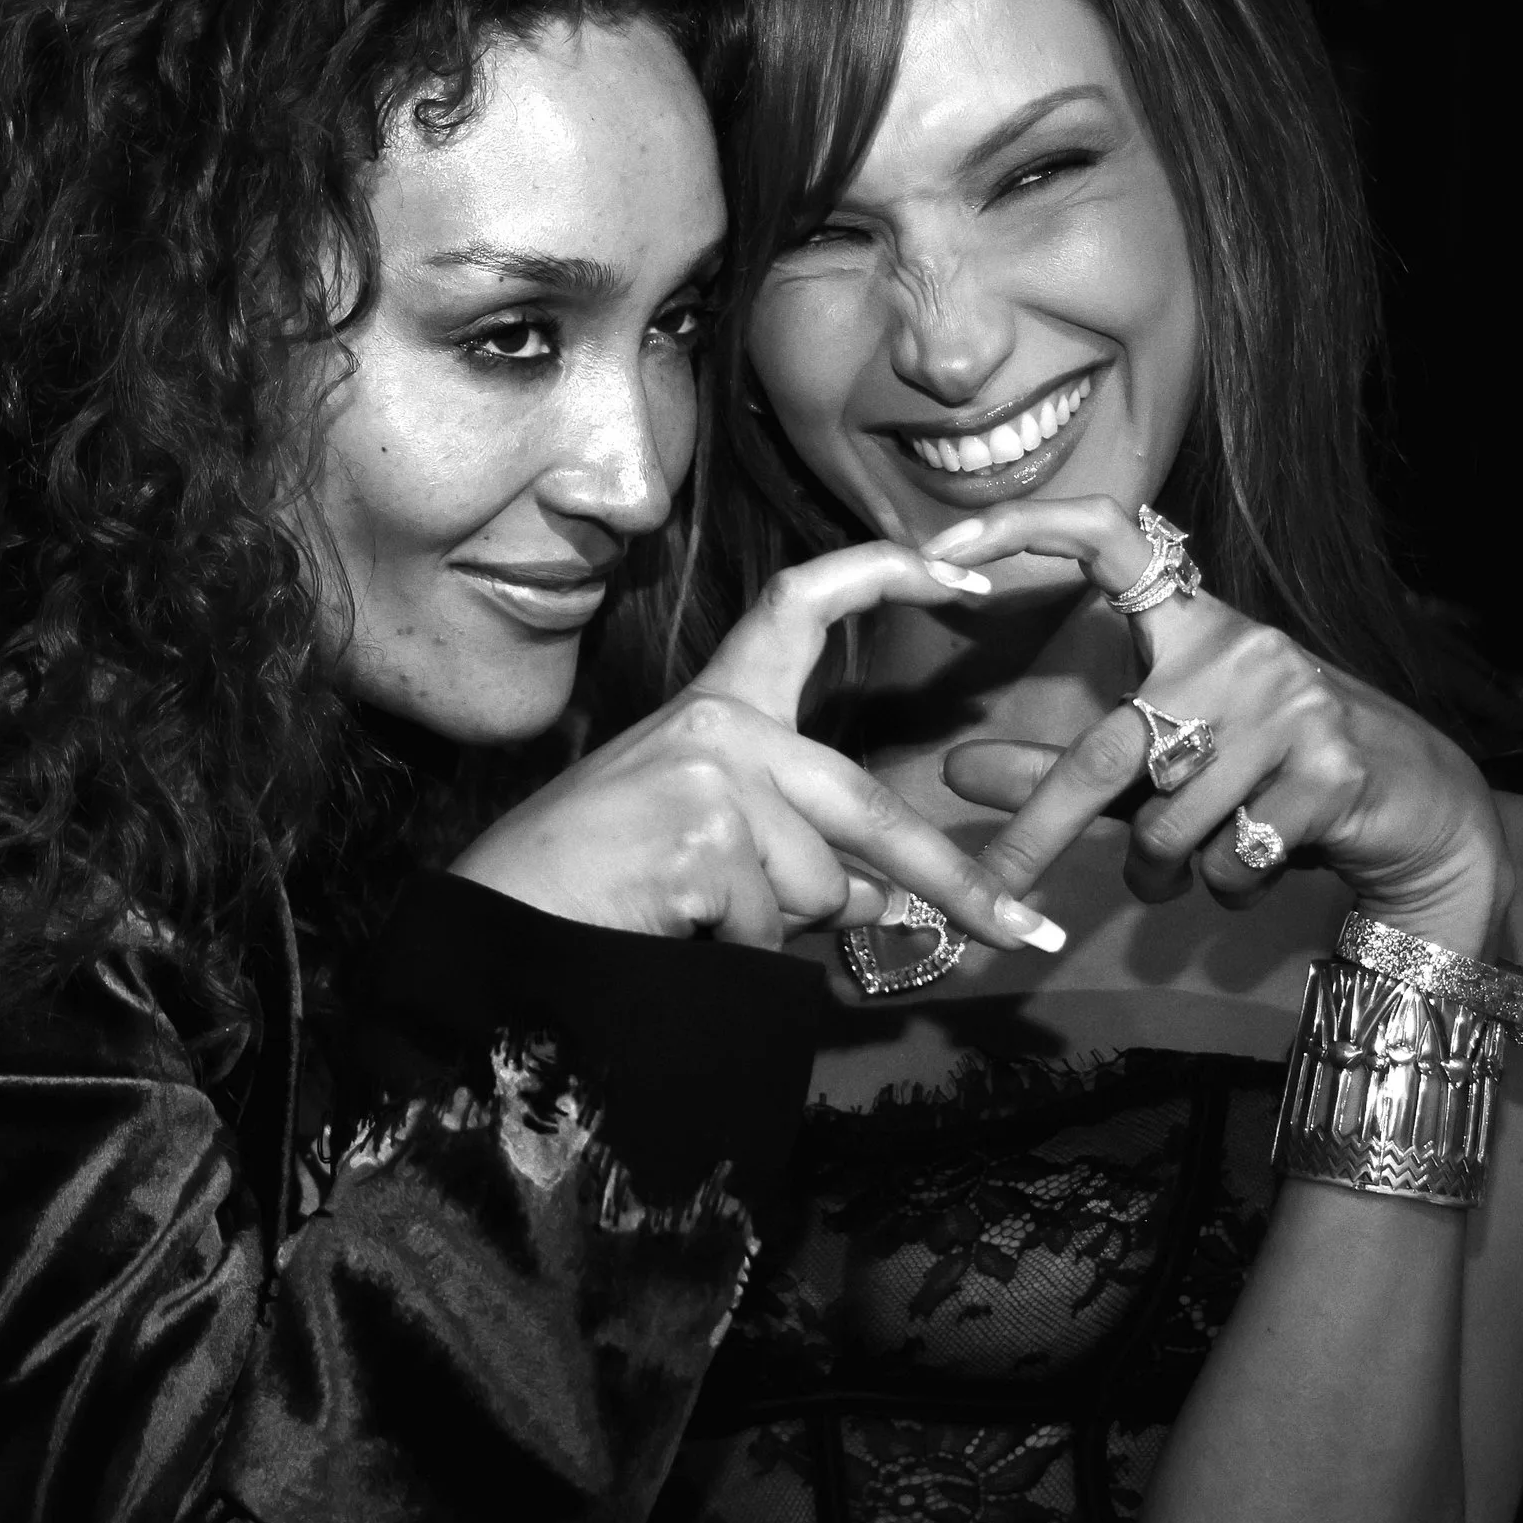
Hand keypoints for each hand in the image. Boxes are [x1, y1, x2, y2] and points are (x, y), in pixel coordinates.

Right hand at [452, 543, 1064, 953]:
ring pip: (821, 885)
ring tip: (690, 916)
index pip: (802, 603)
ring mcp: (710, 776)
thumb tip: (880, 894)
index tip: (971, 571)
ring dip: (778, 928)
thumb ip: (795, 849)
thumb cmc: (593, 880)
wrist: (497, 919)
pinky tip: (672, 927)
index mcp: (718, 706)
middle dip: (955, 882)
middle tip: (1024, 933)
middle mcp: (720, 724)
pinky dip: (738, 951)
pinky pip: (773, 926)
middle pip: (866, 806)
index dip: (890, 571)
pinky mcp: (702, 838)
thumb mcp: (707, 844)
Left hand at [924, 497, 1511, 955]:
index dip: (1027, 526)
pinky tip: (1262, 861)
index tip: (951, 545)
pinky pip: (1228, 861)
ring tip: (1195, 864)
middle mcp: (1241, 649)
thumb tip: (954, 773)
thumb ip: (1061, 768)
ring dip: (1166, 872)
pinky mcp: (1331, 772)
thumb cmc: (1273, 778)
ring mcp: (1292, 707)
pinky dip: (1226, 887)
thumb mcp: (1164, 768)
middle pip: (1108, 754)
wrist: (1423, 810)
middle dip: (1041, 837)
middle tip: (994, 889)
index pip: (1110, 537)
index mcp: (1196, 625)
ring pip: (1168, 826)